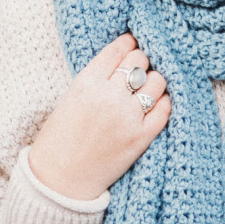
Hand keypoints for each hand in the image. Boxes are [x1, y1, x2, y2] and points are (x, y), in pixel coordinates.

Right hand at [27, 32, 170, 200]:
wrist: (59, 180)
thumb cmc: (60, 139)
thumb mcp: (70, 98)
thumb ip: (96, 79)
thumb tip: (123, 63)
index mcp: (86, 83)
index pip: (118, 50)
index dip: (128, 43)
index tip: (132, 43)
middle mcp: (109, 96)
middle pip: (139, 61)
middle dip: (140, 61)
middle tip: (139, 68)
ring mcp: (127, 117)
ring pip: (156, 81)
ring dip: (154, 81)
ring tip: (148, 87)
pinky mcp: (141, 137)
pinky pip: (165, 110)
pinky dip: (164, 103)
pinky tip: (157, 104)